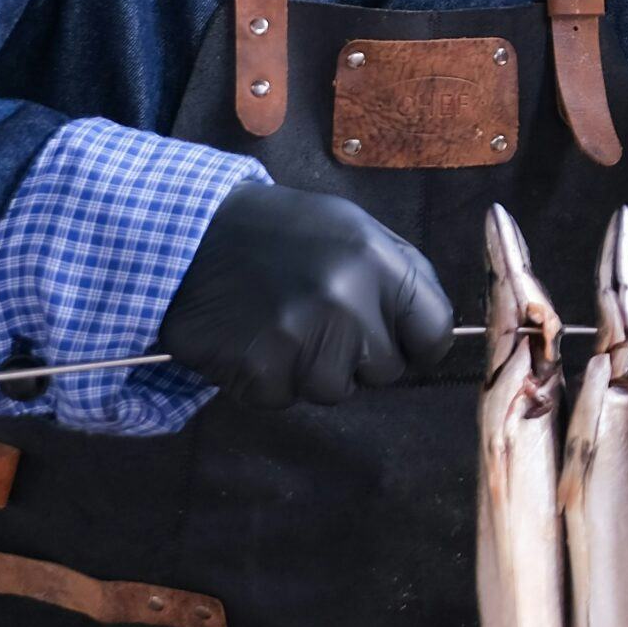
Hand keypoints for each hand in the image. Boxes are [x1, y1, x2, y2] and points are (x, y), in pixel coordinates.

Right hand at [159, 182, 453, 407]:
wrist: (188, 234)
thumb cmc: (282, 232)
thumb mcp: (353, 229)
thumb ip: (400, 276)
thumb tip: (439, 333)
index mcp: (376, 260)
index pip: (434, 332)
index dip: (418, 343)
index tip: (400, 342)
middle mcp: (345, 300)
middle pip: (386, 370)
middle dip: (360, 355)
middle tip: (320, 320)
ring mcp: (301, 338)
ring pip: (336, 390)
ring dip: (313, 370)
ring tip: (284, 326)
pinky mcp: (259, 370)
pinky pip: (285, 397)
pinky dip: (270, 378)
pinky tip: (254, 339)